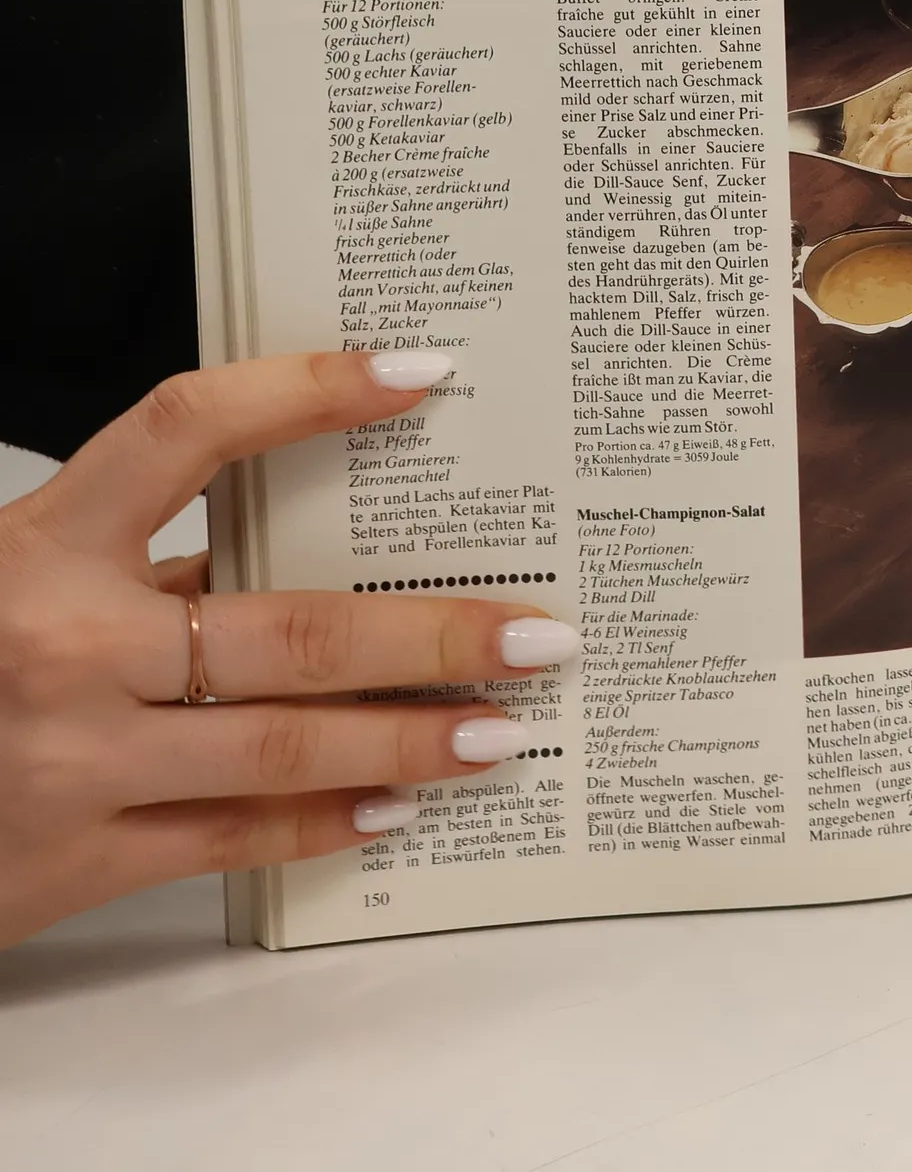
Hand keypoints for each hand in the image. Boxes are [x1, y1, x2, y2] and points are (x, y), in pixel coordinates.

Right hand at [0, 352, 579, 948]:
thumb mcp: (22, 576)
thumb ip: (146, 560)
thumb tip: (310, 545)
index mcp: (41, 546)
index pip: (191, 431)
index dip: (308, 392)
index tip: (418, 373)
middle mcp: (61, 647)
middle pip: (289, 626)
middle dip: (432, 632)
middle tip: (536, 633)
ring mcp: (72, 761)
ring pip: (283, 745)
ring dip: (409, 738)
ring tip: (501, 728)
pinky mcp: (73, 861)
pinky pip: (231, 840)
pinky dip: (325, 823)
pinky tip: (396, 808)